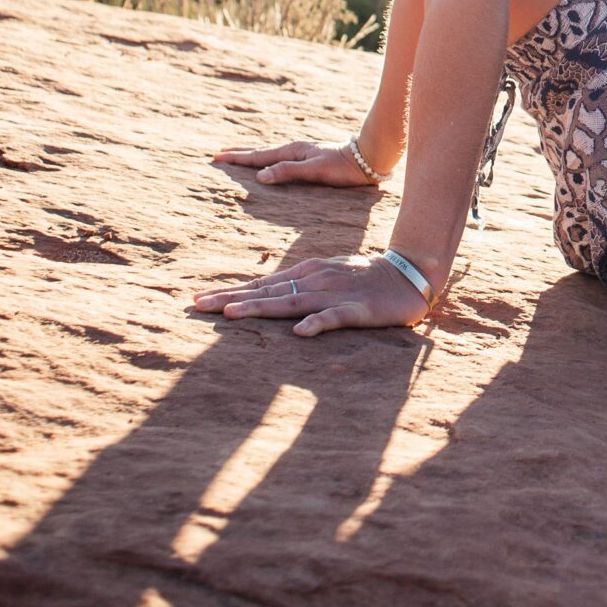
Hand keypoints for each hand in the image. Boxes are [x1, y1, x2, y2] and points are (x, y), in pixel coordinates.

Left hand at [189, 254, 429, 335]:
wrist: (409, 274)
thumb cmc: (363, 278)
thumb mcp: (325, 277)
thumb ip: (296, 286)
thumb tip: (262, 294)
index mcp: (306, 273)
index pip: (260, 285)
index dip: (229, 293)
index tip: (197, 301)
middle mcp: (314, 281)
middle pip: (266, 293)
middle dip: (230, 300)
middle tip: (197, 306)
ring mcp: (334, 294)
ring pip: (291, 303)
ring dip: (261, 308)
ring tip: (232, 314)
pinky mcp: (357, 310)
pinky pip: (334, 318)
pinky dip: (316, 323)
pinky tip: (300, 332)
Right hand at [208, 138, 395, 187]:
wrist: (368, 159)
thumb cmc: (343, 168)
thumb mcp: (314, 171)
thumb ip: (288, 172)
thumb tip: (259, 176)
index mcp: (292, 151)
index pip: (258, 156)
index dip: (237, 158)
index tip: (216, 156)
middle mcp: (295, 150)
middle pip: (260, 152)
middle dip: (239, 154)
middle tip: (219, 154)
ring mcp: (302, 154)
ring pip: (270, 155)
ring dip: (252, 157)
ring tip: (238, 158)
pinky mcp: (309, 159)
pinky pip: (280, 159)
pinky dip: (267, 161)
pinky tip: (269, 164)